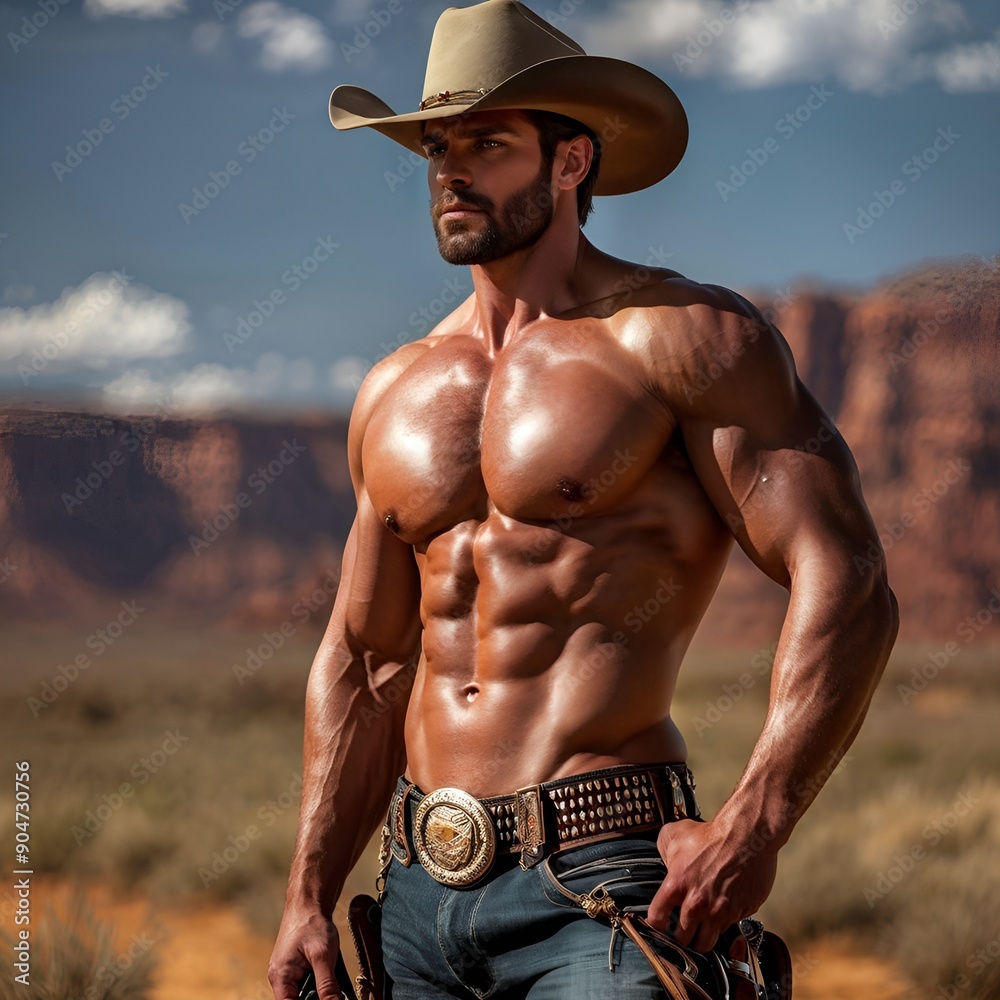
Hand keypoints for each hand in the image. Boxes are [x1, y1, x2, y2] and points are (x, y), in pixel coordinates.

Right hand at [268, 906, 342, 999]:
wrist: (309, 903)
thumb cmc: (312, 924)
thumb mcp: (323, 956)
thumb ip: (327, 985)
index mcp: (280, 978)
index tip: (327, 999)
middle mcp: (280, 978)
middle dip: (315, 996)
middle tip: (330, 989)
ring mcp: (286, 973)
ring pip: (302, 994)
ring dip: (316, 991)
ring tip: (326, 974)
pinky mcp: (295, 968)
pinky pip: (304, 984)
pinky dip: (316, 982)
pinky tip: (325, 973)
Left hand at [646, 818, 777, 952]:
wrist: (747, 835)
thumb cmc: (713, 834)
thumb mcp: (675, 834)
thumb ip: (662, 852)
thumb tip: (664, 864)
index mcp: (677, 884)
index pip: (656, 919)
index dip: (656, 922)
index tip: (660, 921)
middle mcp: (697, 903)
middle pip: (682, 939)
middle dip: (680, 934)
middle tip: (682, 926)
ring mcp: (720, 912)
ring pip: (705, 943)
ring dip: (700, 938)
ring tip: (700, 928)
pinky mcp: (740, 913)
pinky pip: (728, 929)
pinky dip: (723, 924)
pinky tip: (721, 911)